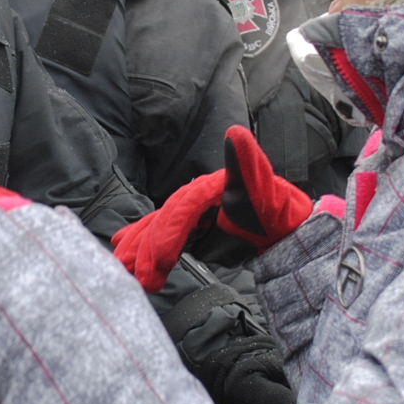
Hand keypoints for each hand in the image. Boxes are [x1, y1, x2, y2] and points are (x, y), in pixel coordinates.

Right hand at [112, 127, 312, 291]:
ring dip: (138, 250)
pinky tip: (127, 259)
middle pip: (161, 222)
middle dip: (146, 247)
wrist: (277, 226)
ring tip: (126, 270)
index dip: (168, 233)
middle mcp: (190, 201)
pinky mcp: (188, 232)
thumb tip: (235, 133)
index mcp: (204, 189)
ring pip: (155, 230)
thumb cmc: (270, 206)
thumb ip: (245, 161)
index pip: (180, 211)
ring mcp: (188, 217)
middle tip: (133, 271)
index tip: (162, 259)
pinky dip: (142, 248)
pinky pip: (160, 238)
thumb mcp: (259, 185)